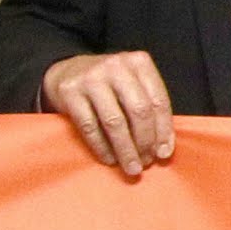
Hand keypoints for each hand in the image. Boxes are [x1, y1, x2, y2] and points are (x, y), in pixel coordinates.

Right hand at [45, 49, 175, 176]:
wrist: (67, 71)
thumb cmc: (108, 84)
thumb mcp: (132, 83)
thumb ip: (148, 106)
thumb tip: (163, 148)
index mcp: (138, 62)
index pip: (157, 100)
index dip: (164, 130)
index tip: (164, 153)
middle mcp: (116, 66)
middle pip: (138, 110)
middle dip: (144, 141)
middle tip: (145, 162)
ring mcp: (91, 78)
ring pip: (114, 121)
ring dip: (125, 149)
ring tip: (130, 167)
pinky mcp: (70, 92)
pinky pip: (89, 127)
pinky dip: (101, 147)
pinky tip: (109, 159)